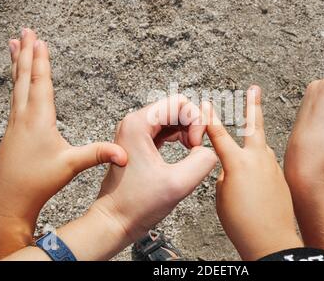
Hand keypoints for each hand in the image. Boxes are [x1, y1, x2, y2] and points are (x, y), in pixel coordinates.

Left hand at [0, 29, 126, 259]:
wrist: (6, 201)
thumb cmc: (36, 183)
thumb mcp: (71, 166)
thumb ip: (98, 154)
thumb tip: (125, 154)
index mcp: (38, 120)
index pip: (40, 82)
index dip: (40, 60)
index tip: (38, 40)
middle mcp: (22, 117)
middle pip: (24, 77)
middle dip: (25, 52)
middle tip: (23, 31)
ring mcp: (14, 124)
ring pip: (15, 86)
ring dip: (16, 65)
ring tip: (12, 46)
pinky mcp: (11, 133)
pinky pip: (13, 99)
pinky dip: (15, 84)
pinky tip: (17, 85)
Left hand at [91, 95, 217, 245]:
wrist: (115, 221)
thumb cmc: (136, 205)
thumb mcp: (178, 183)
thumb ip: (203, 160)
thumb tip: (208, 149)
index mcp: (138, 124)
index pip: (179, 103)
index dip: (195, 121)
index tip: (196, 147)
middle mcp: (135, 123)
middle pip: (177, 107)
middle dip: (193, 125)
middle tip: (196, 149)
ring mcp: (137, 132)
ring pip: (173, 118)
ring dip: (189, 132)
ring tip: (193, 152)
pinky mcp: (140, 143)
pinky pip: (167, 130)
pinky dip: (181, 138)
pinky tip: (186, 153)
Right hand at [206, 86, 301, 260]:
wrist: (271, 241)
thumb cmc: (242, 222)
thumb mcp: (222, 196)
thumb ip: (227, 174)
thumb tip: (233, 168)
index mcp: (237, 163)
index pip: (219, 134)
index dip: (210, 118)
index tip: (206, 104)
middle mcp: (258, 159)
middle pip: (254, 126)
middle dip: (252, 105)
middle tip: (254, 88)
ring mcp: (272, 166)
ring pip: (260, 149)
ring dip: (253, 147)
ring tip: (245, 165)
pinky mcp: (280, 177)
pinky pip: (266, 166)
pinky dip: (259, 169)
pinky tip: (256, 185)